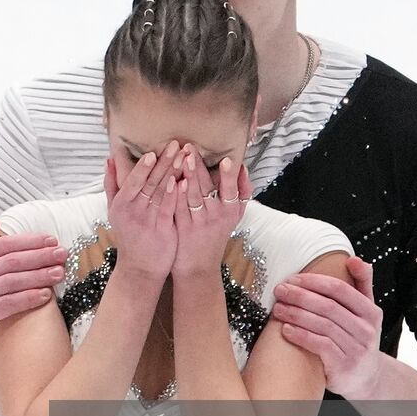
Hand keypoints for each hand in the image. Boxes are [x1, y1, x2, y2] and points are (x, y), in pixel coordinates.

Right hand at [0, 215, 68, 352]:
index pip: (1, 244)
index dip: (28, 241)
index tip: (51, 239)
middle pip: (9, 263)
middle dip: (39, 257)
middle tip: (62, 254)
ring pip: (11, 283)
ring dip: (39, 276)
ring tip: (59, 273)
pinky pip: (8, 305)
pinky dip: (29, 298)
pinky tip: (46, 295)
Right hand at [104, 141, 180, 279]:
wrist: (139, 268)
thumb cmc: (129, 235)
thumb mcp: (114, 211)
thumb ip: (112, 185)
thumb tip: (109, 159)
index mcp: (120, 204)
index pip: (133, 181)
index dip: (143, 167)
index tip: (153, 151)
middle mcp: (132, 211)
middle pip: (149, 183)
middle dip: (163, 162)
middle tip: (175, 144)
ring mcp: (147, 220)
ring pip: (161, 192)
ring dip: (173, 173)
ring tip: (183, 156)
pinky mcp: (162, 229)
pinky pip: (169, 208)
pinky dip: (175, 194)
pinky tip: (183, 181)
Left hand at [171, 147, 250, 278]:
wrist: (199, 268)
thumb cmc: (216, 235)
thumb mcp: (234, 216)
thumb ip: (242, 192)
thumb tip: (243, 167)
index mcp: (231, 210)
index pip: (233, 191)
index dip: (230, 176)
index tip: (228, 160)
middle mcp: (217, 216)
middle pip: (209, 189)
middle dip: (200, 167)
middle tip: (191, 148)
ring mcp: (199, 223)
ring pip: (194, 196)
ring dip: (188, 176)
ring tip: (184, 158)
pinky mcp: (183, 228)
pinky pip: (180, 209)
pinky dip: (178, 195)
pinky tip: (173, 181)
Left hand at [274, 257, 385, 398]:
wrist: (367, 378)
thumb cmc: (358, 339)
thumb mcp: (366, 312)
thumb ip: (361, 284)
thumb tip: (354, 259)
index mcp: (371, 312)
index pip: (341, 289)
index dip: (314, 281)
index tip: (293, 278)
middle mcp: (366, 330)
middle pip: (328, 306)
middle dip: (300, 296)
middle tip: (280, 290)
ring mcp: (356, 349)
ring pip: (322, 325)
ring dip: (296, 314)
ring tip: (278, 308)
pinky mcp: (343, 367)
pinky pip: (320, 346)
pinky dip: (301, 336)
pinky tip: (285, 330)